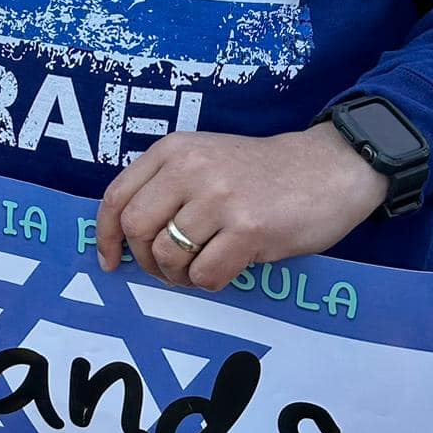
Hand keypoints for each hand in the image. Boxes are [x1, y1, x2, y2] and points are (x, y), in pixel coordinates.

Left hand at [95, 123, 389, 291]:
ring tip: (202, 266)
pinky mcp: (248, 229)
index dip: (105, 236)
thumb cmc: (261, 172)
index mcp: (173, 150)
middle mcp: (190, 169)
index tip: (110, 261)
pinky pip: (205, 274)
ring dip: (179, 274)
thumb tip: (125, 236)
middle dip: (145, 260)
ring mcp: (218, 198)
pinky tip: (228, 267)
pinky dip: (210, 281)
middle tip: (168, 268)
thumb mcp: (205, 159)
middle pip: (136, 230)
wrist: (328, 168)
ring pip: (167, 256)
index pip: (116, 197)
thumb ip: (166, 186)